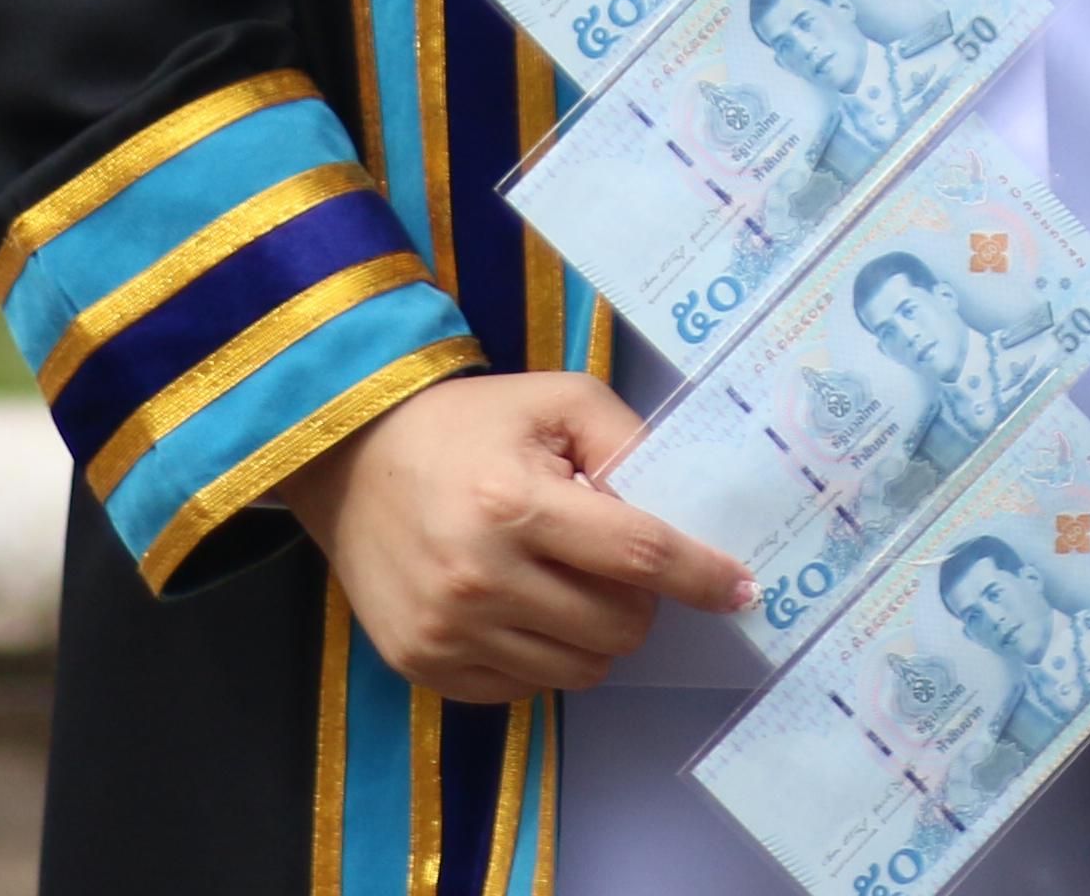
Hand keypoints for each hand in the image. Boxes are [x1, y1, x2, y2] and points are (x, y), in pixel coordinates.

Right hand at [278, 370, 746, 707]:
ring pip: (581, 669)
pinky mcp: (425, 665)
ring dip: (592, 631)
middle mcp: (480, 579)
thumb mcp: (554, 400)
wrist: (346, 459)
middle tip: (611, 561)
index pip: (638, 556)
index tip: (743, 590)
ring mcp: (449, 632)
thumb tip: (680, 507)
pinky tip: (518, 605)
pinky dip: (542, 654)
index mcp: (515, 504)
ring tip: (561, 580)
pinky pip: (527, 689)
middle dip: (638, 599)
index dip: (701, 575)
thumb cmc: (464, 424)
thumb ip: (625, 441)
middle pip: (618, 627)